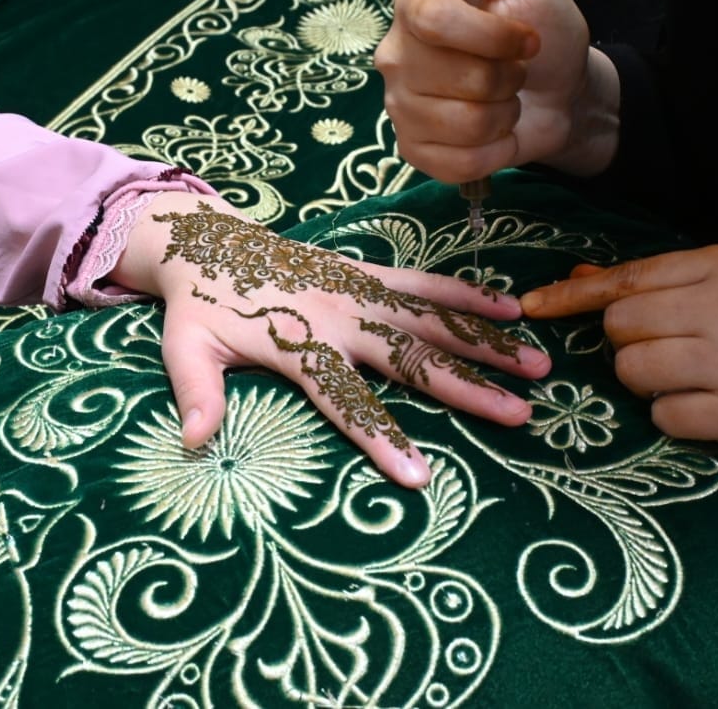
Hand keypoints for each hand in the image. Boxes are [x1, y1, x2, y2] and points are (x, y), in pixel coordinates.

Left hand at [111, 192, 551, 487]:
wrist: (209, 241)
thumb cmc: (199, 306)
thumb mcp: (183, 349)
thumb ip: (196, 392)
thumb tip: (193, 441)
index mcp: (298, 344)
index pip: (344, 399)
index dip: (380, 437)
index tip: (419, 476)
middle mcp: (340, 316)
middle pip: (410, 358)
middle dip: (466, 388)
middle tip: (519, 414)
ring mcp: (359, 290)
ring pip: (431, 318)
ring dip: (484, 341)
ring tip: (535, 362)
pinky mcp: (367, 271)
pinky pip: (423, 282)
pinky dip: (465, 293)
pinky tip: (510, 308)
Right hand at [375, 0, 619, 182]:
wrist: (559, 91)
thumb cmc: (541, 28)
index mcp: (415, 6)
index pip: (434, 21)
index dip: (492, 36)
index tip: (528, 39)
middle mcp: (396, 56)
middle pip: (457, 77)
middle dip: (507, 78)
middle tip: (514, 72)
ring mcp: (400, 107)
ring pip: (464, 124)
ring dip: (504, 116)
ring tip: (504, 101)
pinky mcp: (414, 151)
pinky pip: (458, 163)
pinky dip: (495, 152)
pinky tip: (496, 135)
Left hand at [519, 245, 717, 473]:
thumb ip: (654, 286)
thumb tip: (579, 274)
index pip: (631, 276)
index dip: (576, 294)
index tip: (535, 305)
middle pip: (622, 324)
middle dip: (630, 346)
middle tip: (675, 356)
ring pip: (632, 369)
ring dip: (648, 386)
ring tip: (694, 384)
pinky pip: (663, 415)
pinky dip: (677, 420)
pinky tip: (713, 412)